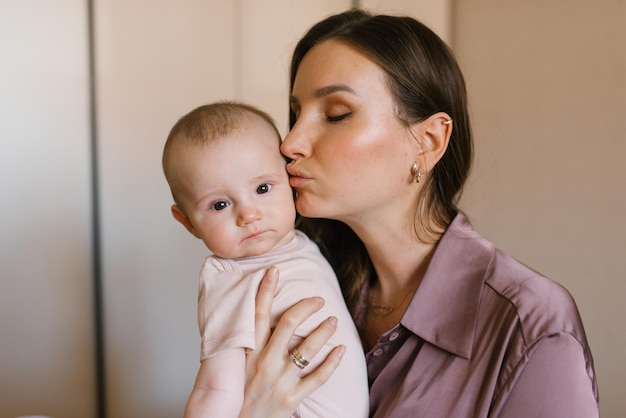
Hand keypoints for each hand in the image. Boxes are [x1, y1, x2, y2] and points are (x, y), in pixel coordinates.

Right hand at [239, 266, 344, 417]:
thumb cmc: (234, 398)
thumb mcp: (232, 368)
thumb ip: (243, 346)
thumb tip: (251, 325)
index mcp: (248, 353)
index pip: (257, 314)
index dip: (266, 290)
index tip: (274, 271)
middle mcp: (265, 363)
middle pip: (289, 323)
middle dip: (306, 306)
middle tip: (318, 299)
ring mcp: (280, 380)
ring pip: (308, 348)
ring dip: (324, 331)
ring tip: (333, 321)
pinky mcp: (292, 399)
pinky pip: (318, 377)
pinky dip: (333, 363)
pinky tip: (341, 350)